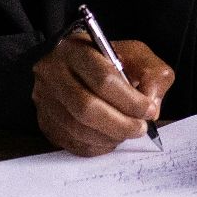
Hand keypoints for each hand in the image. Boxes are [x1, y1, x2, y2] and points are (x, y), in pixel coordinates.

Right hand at [32, 35, 174, 156]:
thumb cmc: (107, 61)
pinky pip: (72, 143)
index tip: (149, 110)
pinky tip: (110, 137)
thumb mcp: (134, 54)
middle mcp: (52, 73)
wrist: (74, 66)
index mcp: (76, 50)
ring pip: (78, 129)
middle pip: (87, 108)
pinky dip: (97, 146)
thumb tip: (150, 103)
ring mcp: (45, 99)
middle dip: (121, 124)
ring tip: (127, 132)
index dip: (130, 100)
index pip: (103, 79)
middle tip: (140, 128)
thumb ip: (151, 73)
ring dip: (110, 137)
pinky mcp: (45, 121)